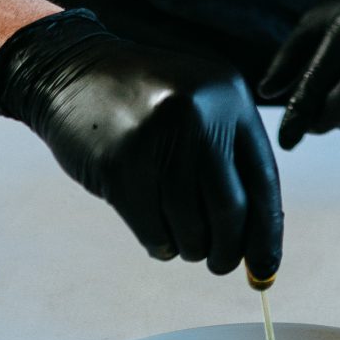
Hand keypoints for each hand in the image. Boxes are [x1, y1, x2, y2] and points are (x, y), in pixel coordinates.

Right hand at [0, 8, 281, 273]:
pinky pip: (153, 230)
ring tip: (181, 239)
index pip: (264, 180)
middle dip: (227, 250)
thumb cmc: (144, 101)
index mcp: (230, 97)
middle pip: (231, 210)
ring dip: (189, 247)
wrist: (72, 71)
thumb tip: (256, 242)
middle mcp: (201, 114)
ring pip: (191, 227)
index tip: (266, 268)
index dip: (267, 232)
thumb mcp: (198, 105)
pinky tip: (157, 237)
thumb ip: (228, 157)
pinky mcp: (120, 165)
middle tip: (218, 264)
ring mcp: (159, 138)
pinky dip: (160, 244)